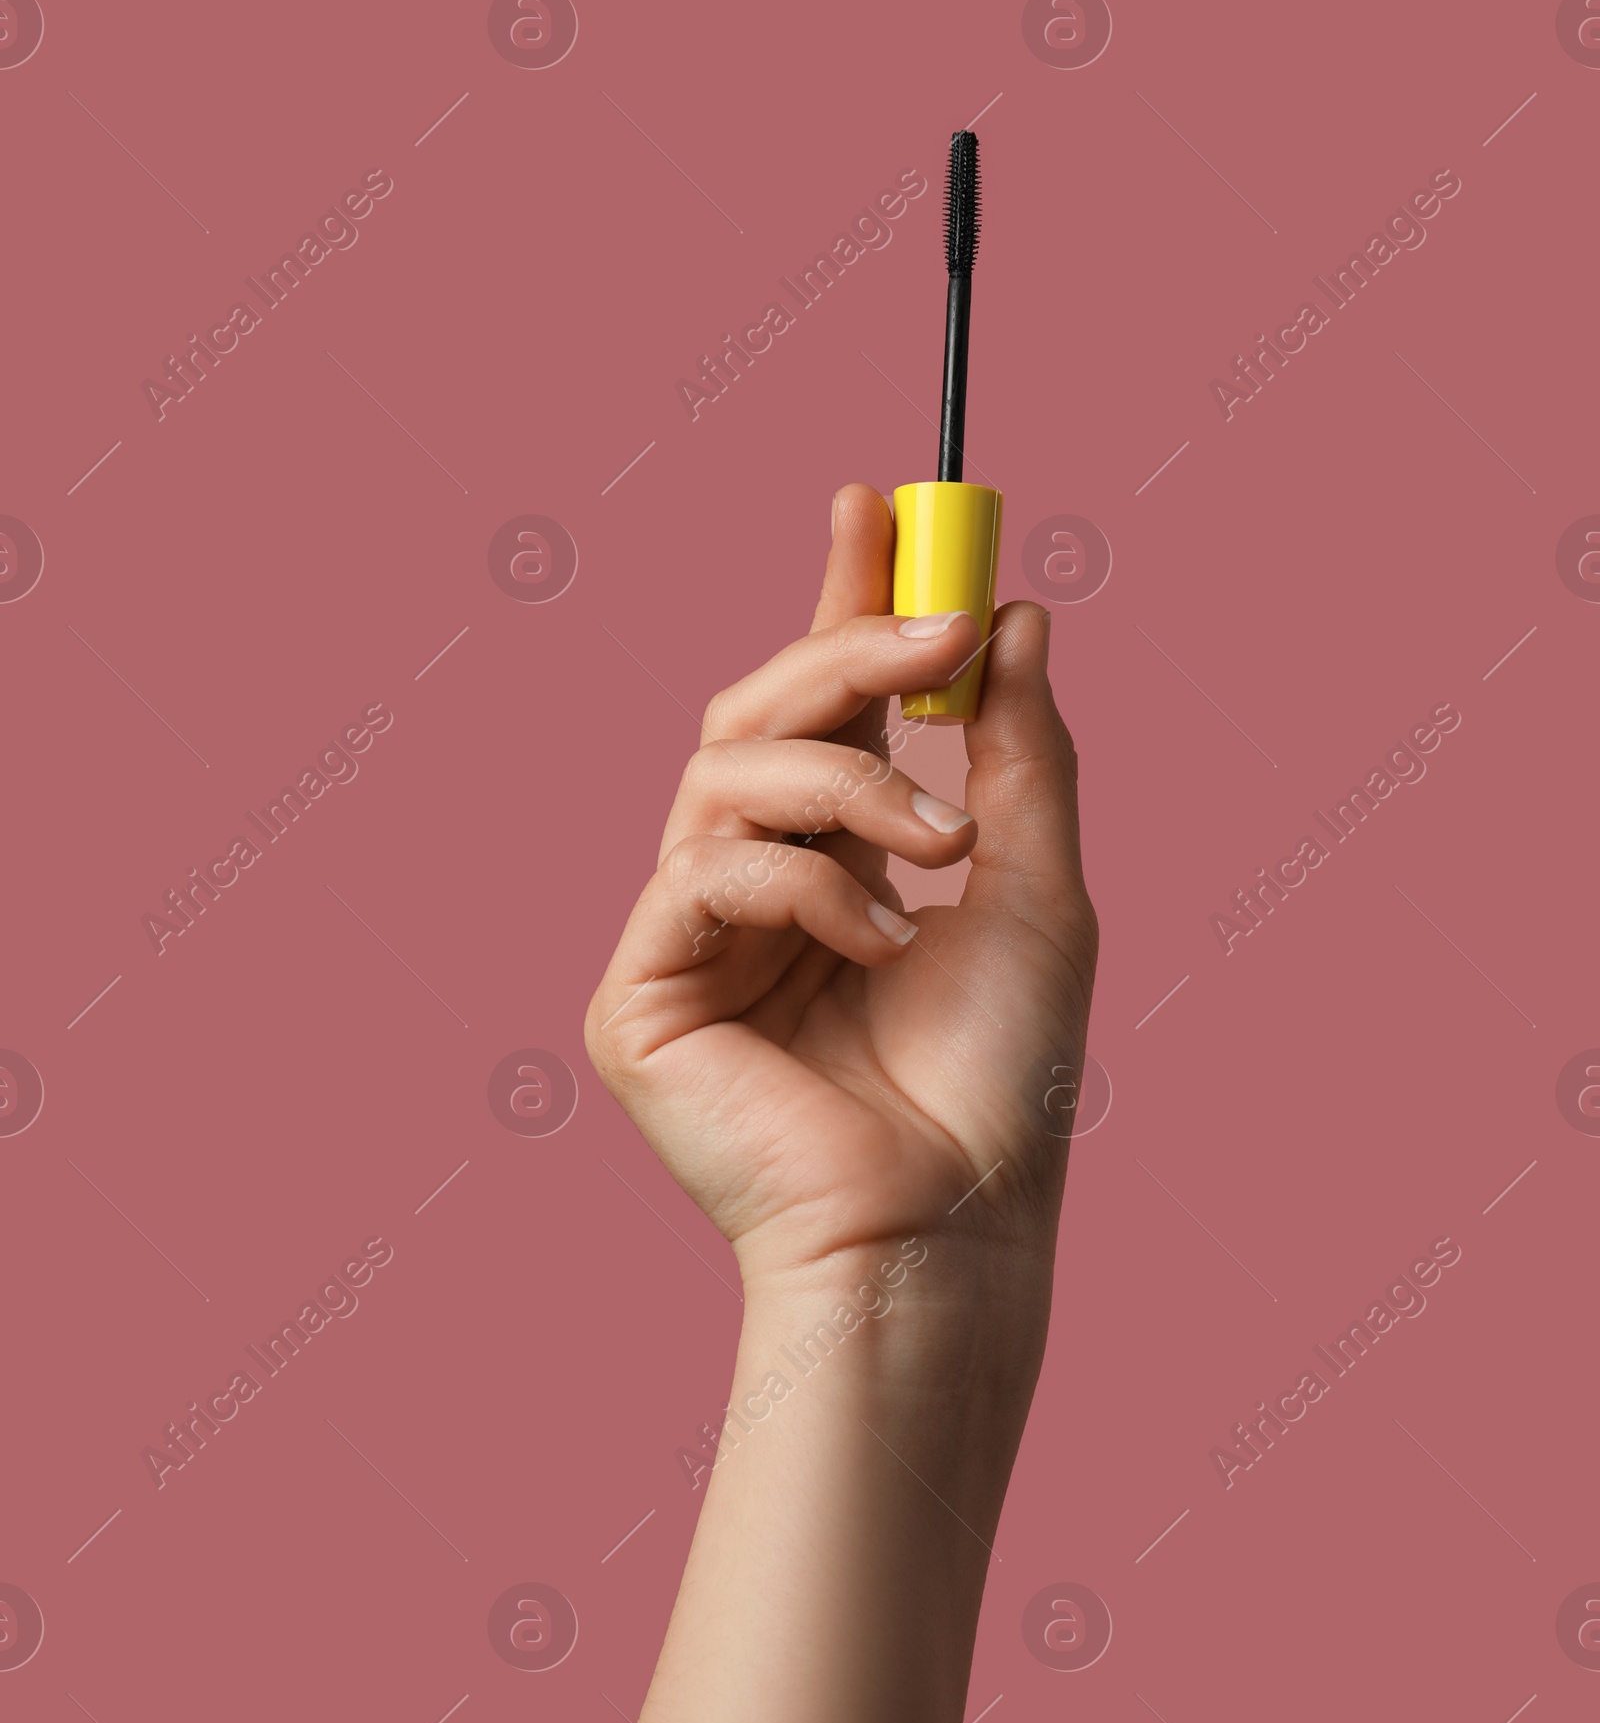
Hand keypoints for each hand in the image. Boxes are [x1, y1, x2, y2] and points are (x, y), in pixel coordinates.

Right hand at [585, 485, 1096, 1305]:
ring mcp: (686, 941)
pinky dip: (803, 882)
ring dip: (852, 784)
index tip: (878, 500)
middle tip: (943, 627)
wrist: (954, 1222)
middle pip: (753, 712)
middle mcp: (750, 889)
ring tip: (944, 851)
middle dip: (848, 650)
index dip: (839, 600)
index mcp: (835, 862)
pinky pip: (700, 871)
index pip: (820, 706)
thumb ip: (1018, 752)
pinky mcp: (635, 998)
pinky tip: (879, 940)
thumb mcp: (1035, 886)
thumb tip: (1019, 613)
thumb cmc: (1002, 1081)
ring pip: (723, 773)